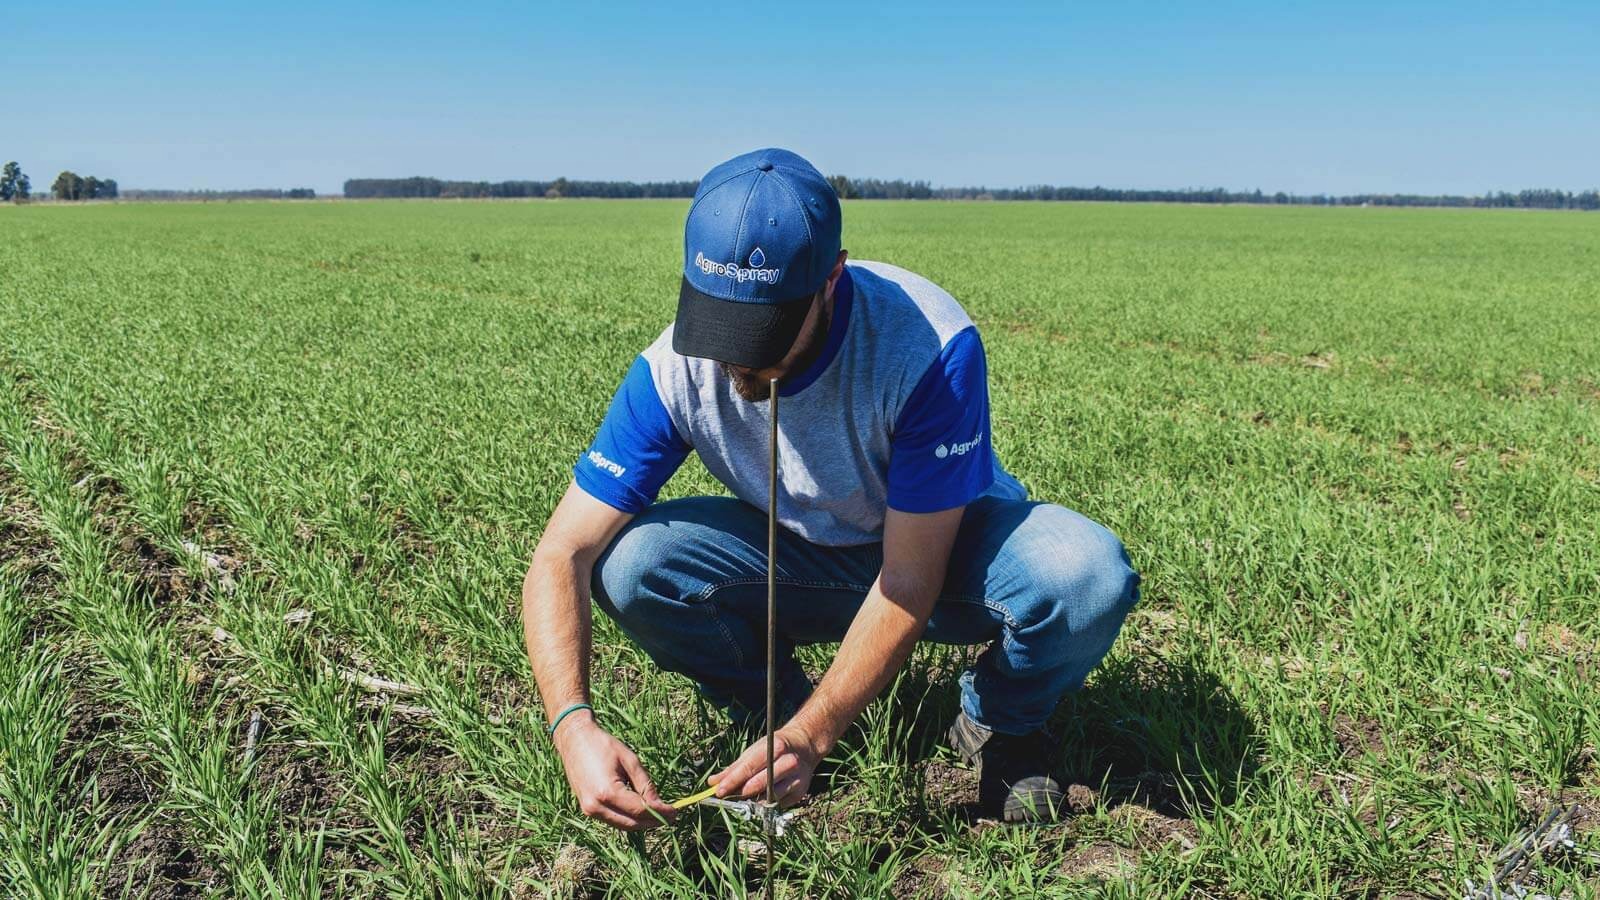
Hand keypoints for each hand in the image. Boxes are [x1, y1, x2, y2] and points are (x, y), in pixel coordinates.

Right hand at [553, 713, 675, 830]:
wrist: (574, 740)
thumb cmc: (603, 745)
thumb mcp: (630, 760)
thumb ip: (645, 784)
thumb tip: (660, 805)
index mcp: (607, 792)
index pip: (640, 810)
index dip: (660, 813)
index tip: (676, 811)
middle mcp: (596, 807)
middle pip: (632, 824)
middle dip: (653, 822)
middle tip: (671, 816)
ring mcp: (589, 811)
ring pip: (623, 825)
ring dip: (642, 822)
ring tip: (660, 814)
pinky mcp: (587, 810)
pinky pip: (613, 820)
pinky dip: (628, 818)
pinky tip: (641, 811)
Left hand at [709, 725, 823, 807]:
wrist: (804, 747)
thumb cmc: (773, 749)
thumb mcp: (754, 752)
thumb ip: (733, 768)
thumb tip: (712, 783)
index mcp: (775, 747)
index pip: (750, 767)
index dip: (732, 781)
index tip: (718, 791)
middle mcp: (789, 762)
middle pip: (760, 784)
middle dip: (741, 793)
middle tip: (726, 798)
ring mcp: (796, 779)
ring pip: (769, 797)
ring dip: (753, 801)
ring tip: (743, 798)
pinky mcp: (800, 793)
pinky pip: (777, 804)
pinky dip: (766, 803)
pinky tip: (761, 798)